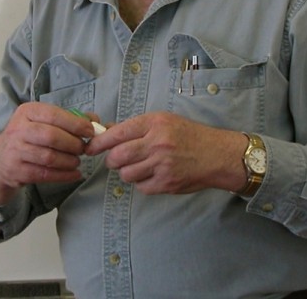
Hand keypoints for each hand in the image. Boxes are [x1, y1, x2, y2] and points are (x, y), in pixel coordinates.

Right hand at [0, 103, 94, 205]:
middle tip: (83, 149)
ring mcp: (15, 151)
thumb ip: (69, 119)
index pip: (54, 115)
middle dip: (73, 144)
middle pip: (52, 136)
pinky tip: (74, 174)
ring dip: (69, 161)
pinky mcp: (16, 171)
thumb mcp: (42, 121)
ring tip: (77, 161)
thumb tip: (95, 120)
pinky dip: (63, 175)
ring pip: (49, 157)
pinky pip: (45, 174)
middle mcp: (18, 129)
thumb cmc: (28, 137)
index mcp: (27, 112)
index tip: (90, 131)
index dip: (75, 124)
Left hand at [85, 112, 246, 194]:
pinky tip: (153, 174)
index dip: (100, 142)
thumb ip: (136, 127)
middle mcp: (158, 143)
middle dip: (111, 160)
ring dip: (128, 172)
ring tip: (140, 165)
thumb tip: (106, 131)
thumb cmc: (189, 135)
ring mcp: (162, 165)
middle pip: (118, 156)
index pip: (118, 133)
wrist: (216, 154)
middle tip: (115, 159)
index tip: (90, 147)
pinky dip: (142, 182)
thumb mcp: (164, 121)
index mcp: (155, 123)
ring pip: (127, 174)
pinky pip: (141, 187)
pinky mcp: (167, 184)